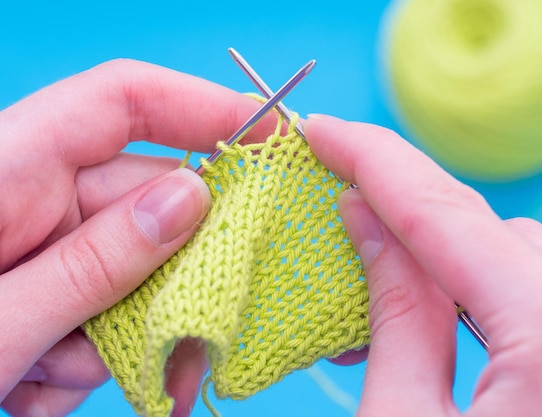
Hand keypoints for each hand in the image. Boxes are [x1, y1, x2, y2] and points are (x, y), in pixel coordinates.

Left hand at [0, 59, 276, 416]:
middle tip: (203, 328)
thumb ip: (95, 261)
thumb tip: (190, 200)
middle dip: (178, 270)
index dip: (200, 104)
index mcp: (7, 168)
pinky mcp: (51, 290)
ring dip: (126, 335)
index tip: (269, 136)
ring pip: (138, 271)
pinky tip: (42, 392)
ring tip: (62, 384)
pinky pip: (109, 310)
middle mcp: (32, 196)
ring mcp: (45, 246)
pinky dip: (98, 358)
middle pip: (147, 203)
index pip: (120, 100)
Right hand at [305, 115, 541, 415]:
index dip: (372, 160)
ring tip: (380, 294)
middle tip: (339, 221)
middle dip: (408, 216)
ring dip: (448, 262)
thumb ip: (396, 317)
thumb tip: (368, 220)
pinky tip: (442, 322)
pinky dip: (488, 296)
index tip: (324, 133)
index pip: (443, 213)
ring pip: (523, 260)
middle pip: (489, 231)